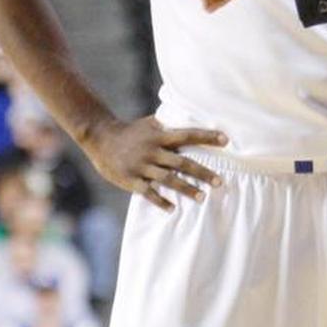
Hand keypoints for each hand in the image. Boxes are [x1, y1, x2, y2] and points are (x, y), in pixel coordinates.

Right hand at [84, 116, 228, 210]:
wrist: (100, 137)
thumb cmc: (130, 132)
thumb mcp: (150, 124)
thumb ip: (169, 125)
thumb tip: (190, 117)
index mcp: (159, 136)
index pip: (188, 135)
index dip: (207, 137)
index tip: (226, 140)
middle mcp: (152, 151)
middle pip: (182, 163)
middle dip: (202, 173)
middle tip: (220, 182)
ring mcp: (141, 166)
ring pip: (168, 179)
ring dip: (186, 189)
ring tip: (202, 198)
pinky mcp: (131, 179)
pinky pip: (148, 192)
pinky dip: (160, 201)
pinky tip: (172, 209)